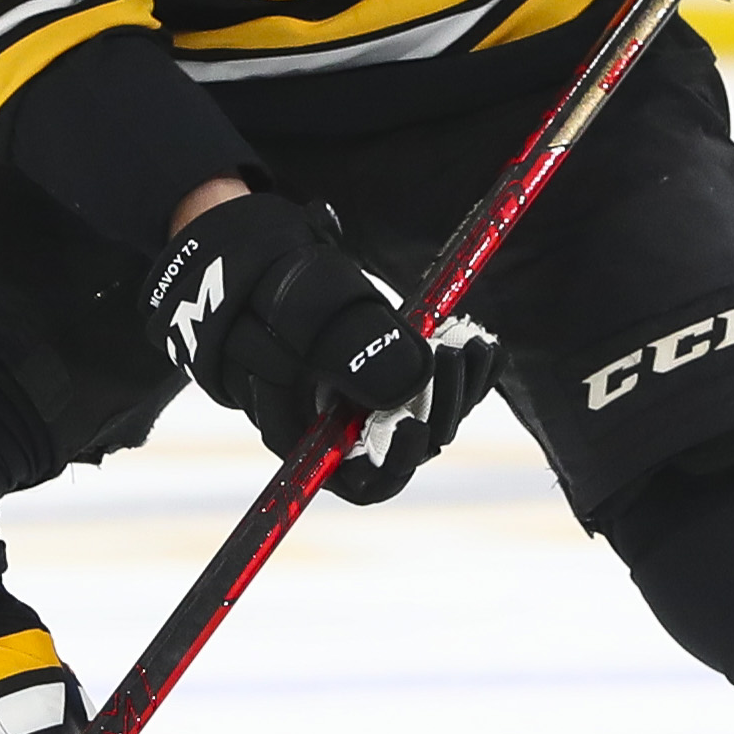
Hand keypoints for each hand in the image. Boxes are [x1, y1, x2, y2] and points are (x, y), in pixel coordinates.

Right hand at [141, 192, 497, 503]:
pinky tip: (479, 341)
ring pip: (427, 412)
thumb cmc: (263, 286)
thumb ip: (348, 349)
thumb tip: (411, 386)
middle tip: (455, 352)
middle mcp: (342, 426)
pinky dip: (459, 365)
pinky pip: (435, 382)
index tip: (416, 422)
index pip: (364, 480)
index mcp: (309, 433)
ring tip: (470, 341)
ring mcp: (368, 397)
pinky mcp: (389, 368)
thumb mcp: (301, 309)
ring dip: (457, 384)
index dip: (397, 462)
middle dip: (441, 405)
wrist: (254, 253)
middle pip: (407, 446)